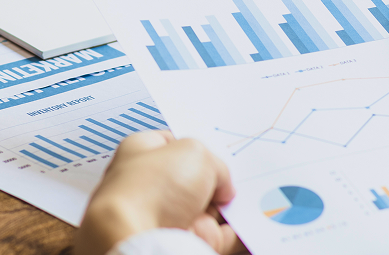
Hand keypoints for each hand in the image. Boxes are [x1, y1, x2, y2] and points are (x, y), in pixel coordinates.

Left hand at [74, 131, 239, 254]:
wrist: (138, 240)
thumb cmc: (150, 190)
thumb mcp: (194, 153)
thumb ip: (216, 164)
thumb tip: (224, 188)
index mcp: (141, 155)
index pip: (172, 145)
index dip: (198, 146)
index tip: (220, 149)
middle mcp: (152, 188)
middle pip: (195, 181)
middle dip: (218, 181)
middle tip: (238, 177)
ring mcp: (166, 218)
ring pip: (209, 211)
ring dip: (230, 208)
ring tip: (250, 200)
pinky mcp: (181, 243)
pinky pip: (218, 238)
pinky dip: (237, 234)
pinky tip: (251, 224)